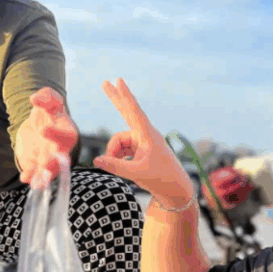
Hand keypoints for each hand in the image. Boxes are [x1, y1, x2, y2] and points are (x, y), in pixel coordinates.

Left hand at [16, 88, 78, 188]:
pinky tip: (25, 178)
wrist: (38, 124)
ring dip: (43, 176)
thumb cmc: (49, 111)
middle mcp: (61, 149)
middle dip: (53, 164)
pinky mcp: (37, 165)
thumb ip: (45, 96)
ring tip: (36, 182)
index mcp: (68, 132)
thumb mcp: (49, 99)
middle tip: (45, 165)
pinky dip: (31, 177)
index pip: (66, 135)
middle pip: (60, 159)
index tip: (42, 129)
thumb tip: (35, 99)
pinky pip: (36, 173)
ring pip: (49, 171)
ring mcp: (49, 159)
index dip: (55, 133)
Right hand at [91, 79, 193, 208]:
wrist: (176, 191)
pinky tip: (121, 167)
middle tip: (104, 83)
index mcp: (147, 135)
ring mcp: (142, 142)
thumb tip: (96, 159)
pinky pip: (121, 150)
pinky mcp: (140, 150)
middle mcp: (144, 135)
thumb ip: (115, 166)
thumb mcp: (136, 173)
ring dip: (113, 154)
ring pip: (118, 142)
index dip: (125, 96)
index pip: (134, 111)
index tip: (118, 80)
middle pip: (126, 113)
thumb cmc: (161, 180)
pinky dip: (118, 158)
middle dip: (115, 100)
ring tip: (117, 167)